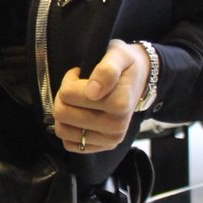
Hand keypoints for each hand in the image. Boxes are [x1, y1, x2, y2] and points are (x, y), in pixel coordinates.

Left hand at [51, 39, 148, 153]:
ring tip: (78, 101)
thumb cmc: (125, 64)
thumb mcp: (118, 55)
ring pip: (62, 130)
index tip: (80, 74)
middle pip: (62, 113)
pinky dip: (69, 129)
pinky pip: (70, 145)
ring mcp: (109, 140)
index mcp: (118, 104)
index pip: (67, 94)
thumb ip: (107, 70)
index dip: (69, 80)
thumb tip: (92, 92)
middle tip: (77, 87)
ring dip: (65, 113)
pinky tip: (80, 115)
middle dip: (64, 96)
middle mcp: (116, 127)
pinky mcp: (102, 147)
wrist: (140, 78)